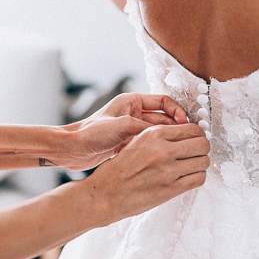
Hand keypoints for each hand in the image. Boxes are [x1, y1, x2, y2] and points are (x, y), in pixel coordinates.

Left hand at [62, 93, 189, 170]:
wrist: (71, 150)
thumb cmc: (91, 133)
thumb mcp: (123, 127)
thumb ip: (147, 128)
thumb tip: (170, 133)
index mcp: (132, 101)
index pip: (163, 101)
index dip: (177, 111)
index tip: (185, 123)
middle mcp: (132, 113)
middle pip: (163, 118)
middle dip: (175, 127)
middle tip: (187, 138)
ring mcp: (130, 129)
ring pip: (157, 133)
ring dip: (167, 139)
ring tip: (179, 148)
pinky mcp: (127, 143)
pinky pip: (148, 143)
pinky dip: (157, 148)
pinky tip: (164, 157)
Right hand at [80, 123, 209, 224]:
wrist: (105, 194)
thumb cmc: (119, 169)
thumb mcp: (136, 141)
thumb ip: (160, 136)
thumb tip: (184, 134)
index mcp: (154, 134)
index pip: (193, 129)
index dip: (197, 135)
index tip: (194, 140)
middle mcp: (163, 150)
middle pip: (203, 144)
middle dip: (201, 148)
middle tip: (195, 153)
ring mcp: (169, 170)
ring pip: (204, 162)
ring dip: (200, 164)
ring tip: (191, 166)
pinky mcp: (171, 189)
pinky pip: (199, 179)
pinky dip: (197, 177)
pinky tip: (188, 177)